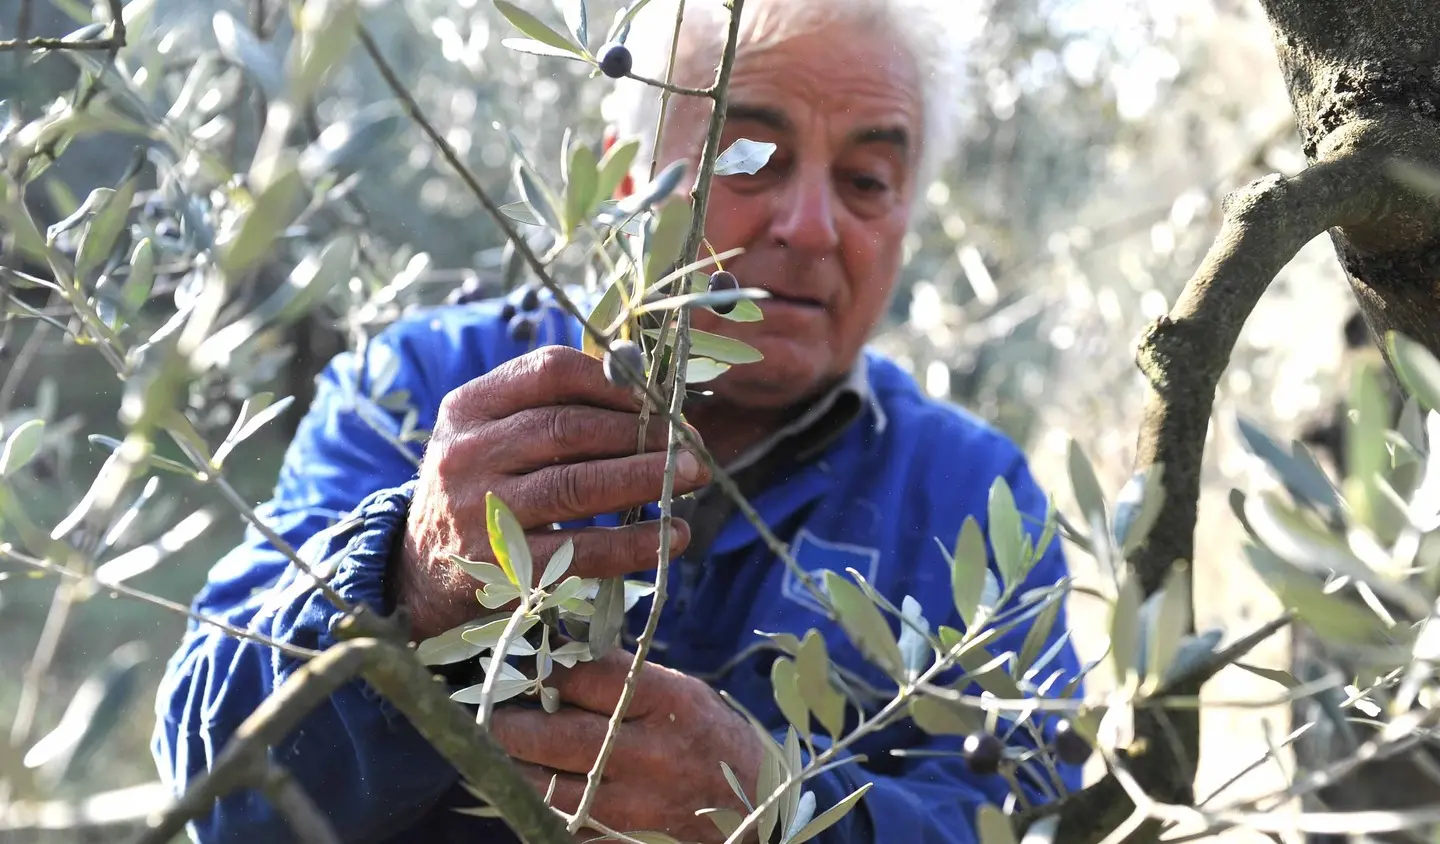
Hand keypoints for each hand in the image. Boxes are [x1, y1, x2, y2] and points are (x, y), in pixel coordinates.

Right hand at [396, 346, 710, 639]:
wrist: (420, 568)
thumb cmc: (483, 485)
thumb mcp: (494, 433)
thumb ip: (554, 407)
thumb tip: (649, 389)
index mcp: (469, 406)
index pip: (550, 371)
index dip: (614, 381)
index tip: (658, 396)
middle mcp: (467, 454)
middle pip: (569, 428)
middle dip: (640, 432)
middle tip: (690, 441)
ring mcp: (481, 511)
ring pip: (576, 485)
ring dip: (644, 478)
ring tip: (692, 476)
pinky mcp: (503, 567)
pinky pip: (582, 550)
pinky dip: (635, 542)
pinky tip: (672, 536)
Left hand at [491, 648, 764, 843]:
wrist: (757, 811)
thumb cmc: (712, 739)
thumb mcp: (682, 693)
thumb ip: (626, 678)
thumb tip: (557, 654)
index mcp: (668, 704)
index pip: (586, 678)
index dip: (544, 671)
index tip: (519, 665)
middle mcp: (650, 755)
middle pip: (557, 737)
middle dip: (511, 724)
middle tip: (489, 712)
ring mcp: (636, 807)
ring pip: (549, 789)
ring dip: (514, 768)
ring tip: (498, 751)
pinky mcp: (623, 843)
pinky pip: (564, 826)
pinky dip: (537, 806)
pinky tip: (526, 787)